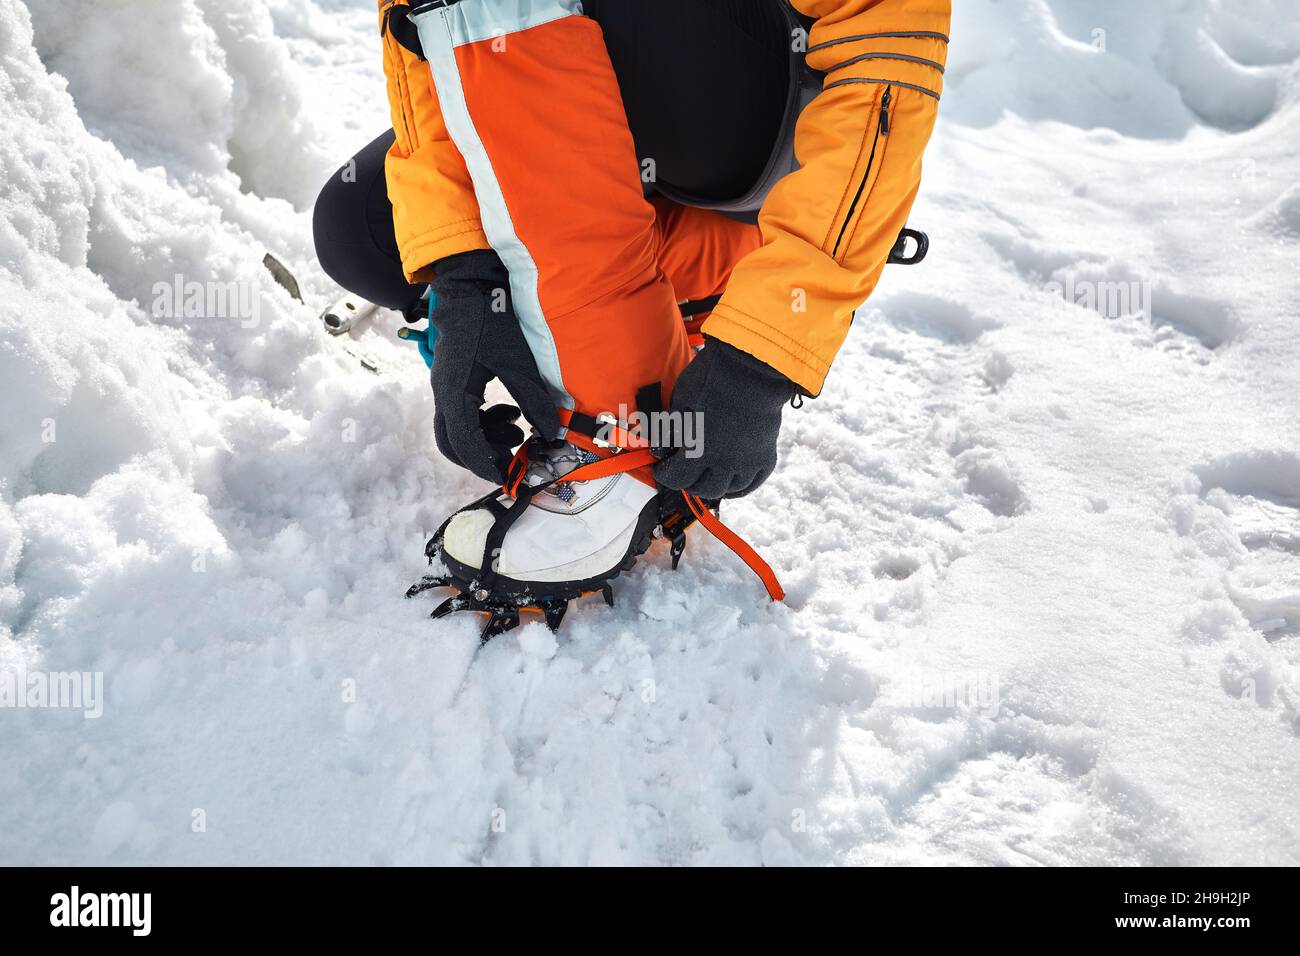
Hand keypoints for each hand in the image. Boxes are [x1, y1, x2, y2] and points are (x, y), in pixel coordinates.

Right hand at [429, 251, 560, 481]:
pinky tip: (510, 408)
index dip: (487, 465)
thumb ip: (535, 400)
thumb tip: (552, 433)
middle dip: (484, 455)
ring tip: (518, 426)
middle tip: (514, 455)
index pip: (465, 445)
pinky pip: (462, 412)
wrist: (471, 284)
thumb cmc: (493, 318)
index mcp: (456, 392)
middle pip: (454, 443)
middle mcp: (444, 393)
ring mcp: (445, 386)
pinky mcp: (453, 378)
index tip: (510, 475)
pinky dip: (485, 419)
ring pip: (457, 429)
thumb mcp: (520, 361)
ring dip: (486, 436)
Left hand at [654, 338, 793, 498]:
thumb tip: (663, 444)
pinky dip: (742, 486)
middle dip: (689, 483)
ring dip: (715, 486)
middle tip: (684, 473)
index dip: (666, 475)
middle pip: (704, 489)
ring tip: (708, 478)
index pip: (677, 479)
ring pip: (730, 490)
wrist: (752, 366)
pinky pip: (754, 482)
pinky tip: (734, 483)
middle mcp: (724, 463)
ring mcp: (747, 461)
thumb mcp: (680, 402)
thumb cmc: (712, 379)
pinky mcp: (765, 454)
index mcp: (698, 451)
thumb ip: (671, 428)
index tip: (662, 469)